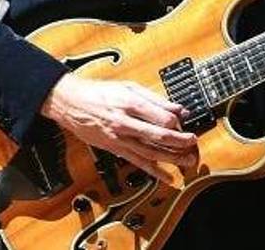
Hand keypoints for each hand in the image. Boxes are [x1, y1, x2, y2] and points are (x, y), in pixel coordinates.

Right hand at [40, 73, 197, 182]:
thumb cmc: (99, 93)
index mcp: (131, 103)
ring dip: (172, 158)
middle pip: (159, 136)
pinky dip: (154, 172)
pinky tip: (167, 177)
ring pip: (151, 152)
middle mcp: (126, 123)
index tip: (183, 122)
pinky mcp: (115, 149)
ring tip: (188, 160)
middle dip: (180, 142)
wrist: (71, 103)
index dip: (177, 121)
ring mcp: (119, 138)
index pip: (162, 117)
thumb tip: (177, 107)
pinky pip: (137, 162)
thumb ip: (155, 98)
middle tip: (193, 143)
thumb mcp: (129, 87)